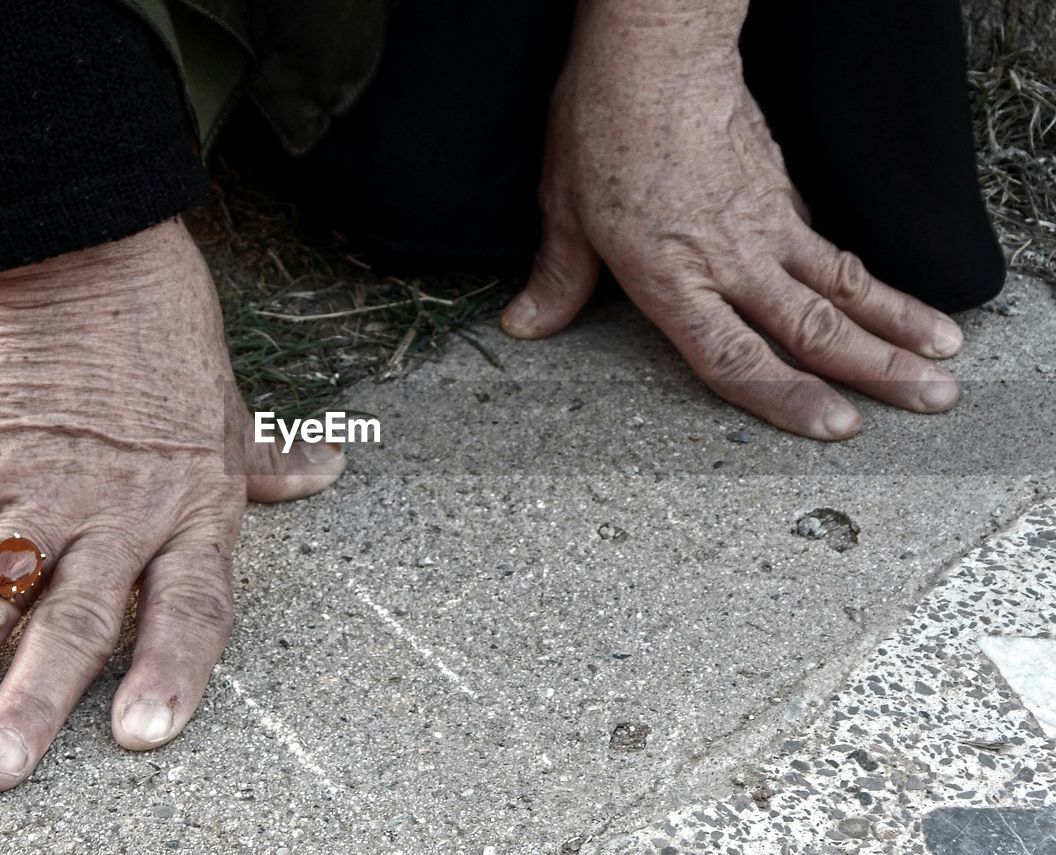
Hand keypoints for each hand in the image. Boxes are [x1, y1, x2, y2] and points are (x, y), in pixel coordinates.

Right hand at [0, 219, 343, 790]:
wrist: (93, 259)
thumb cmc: (170, 342)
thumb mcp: (228, 411)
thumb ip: (266, 462)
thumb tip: (325, 472)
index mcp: (191, 510)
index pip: (191, 607)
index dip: (169, 671)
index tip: (141, 736)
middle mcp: (119, 513)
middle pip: (74, 621)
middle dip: (30, 702)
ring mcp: (41, 489)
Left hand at [501, 2, 963, 439]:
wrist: (654, 50)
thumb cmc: (604, 124)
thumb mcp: (563, 209)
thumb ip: (558, 279)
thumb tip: (526, 324)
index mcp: (671, 275)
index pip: (735, 358)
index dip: (786, 400)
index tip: (836, 427)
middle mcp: (730, 258)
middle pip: (815, 328)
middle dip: (879, 370)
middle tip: (934, 398)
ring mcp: (766, 222)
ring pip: (843, 285)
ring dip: (897, 324)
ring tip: (945, 354)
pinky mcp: (782, 190)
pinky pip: (829, 246)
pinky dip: (865, 277)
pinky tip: (887, 298)